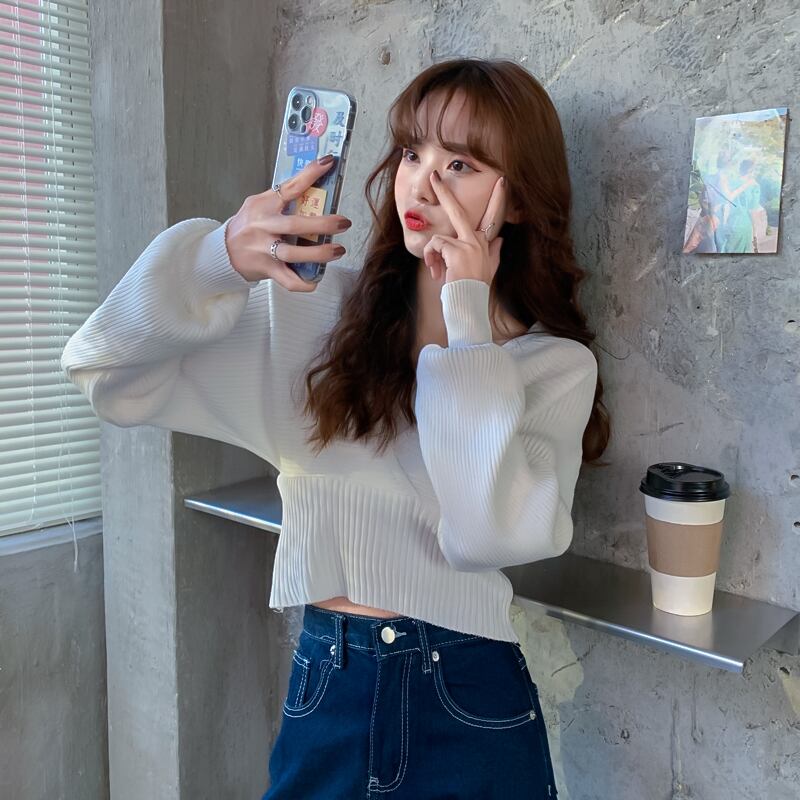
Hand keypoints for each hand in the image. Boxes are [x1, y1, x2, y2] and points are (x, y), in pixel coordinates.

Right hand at [225, 157, 351, 291]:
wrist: (223, 252)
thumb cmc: (248, 226)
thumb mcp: (259, 205)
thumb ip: (282, 199)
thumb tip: (315, 188)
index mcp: (263, 205)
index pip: (289, 187)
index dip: (310, 175)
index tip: (329, 163)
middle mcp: (263, 226)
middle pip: (295, 225)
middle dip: (323, 224)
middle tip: (344, 223)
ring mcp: (263, 249)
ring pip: (293, 253)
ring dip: (319, 253)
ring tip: (338, 250)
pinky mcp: (266, 269)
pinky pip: (287, 279)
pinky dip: (303, 283)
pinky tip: (315, 280)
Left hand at [422, 172, 505, 285]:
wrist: (469, 304)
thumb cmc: (475, 290)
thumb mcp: (488, 271)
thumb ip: (494, 253)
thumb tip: (500, 240)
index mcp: (484, 245)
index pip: (492, 218)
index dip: (497, 200)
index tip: (502, 182)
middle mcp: (478, 242)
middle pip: (459, 211)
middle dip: (445, 192)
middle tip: (434, 176)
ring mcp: (468, 244)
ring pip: (439, 239)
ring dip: (432, 257)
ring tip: (437, 273)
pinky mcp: (457, 250)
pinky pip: (435, 246)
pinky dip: (430, 259)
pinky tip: (437, 274)